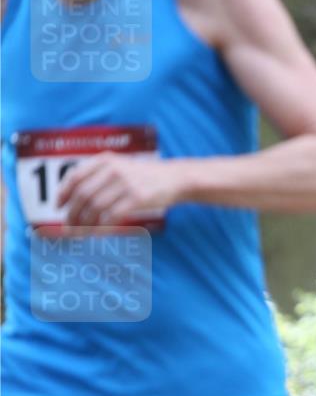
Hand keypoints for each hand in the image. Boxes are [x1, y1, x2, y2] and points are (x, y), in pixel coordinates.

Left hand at [57, 153, 182, 226]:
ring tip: (80, 234)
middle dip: (72, 213)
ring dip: (84, 223)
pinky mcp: (137, 198)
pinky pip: (111, 216)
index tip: (60, 207)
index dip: (64, 193)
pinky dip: (101, 228)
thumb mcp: (122, 166)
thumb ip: (100, 175)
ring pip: (95, 207)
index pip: (76, 176)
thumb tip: (75, 198)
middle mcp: (113, 169)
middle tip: (69, 227)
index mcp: (106, 160)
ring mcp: (126, 183)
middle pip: (83, 194)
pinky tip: (97, 235)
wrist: (176, 178)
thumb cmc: (147, 176)